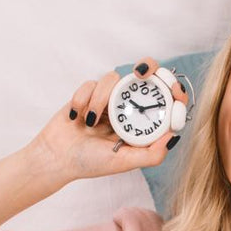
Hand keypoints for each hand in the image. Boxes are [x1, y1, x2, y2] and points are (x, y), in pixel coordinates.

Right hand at [33, 56, 189, 180]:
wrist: (56, 157)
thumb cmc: (91, 162)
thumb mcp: (125, 162)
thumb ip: (152, 154)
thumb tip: (174, 135)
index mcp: (141, 123)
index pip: (165, 100)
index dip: (174, 90)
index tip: (174, 92)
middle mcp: (128, 107)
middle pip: (146, 74)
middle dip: (148, 68)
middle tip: (142, 74)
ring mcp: (108, 98)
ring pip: (113, 79)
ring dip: (100, 99)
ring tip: (89, 123)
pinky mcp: (89, 92)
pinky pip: (91, 83)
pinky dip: (82, 100)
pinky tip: (76, 118)